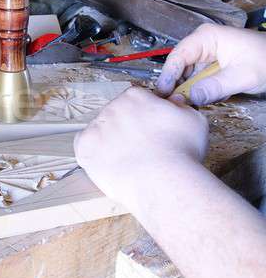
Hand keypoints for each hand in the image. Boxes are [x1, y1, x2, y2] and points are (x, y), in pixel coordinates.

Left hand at [74, 87, 208, 203]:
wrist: (163, 181)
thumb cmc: (181, 152)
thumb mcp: (193, 119)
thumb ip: (179, 106)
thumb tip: (173, 102)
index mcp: (135, 96)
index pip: (135, 101)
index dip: (144, 117)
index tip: (151, 131)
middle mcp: (112, 107)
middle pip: (117, 116)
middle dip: (127, 130)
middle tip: (141, 149)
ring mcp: (96, 127)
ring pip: (101, 132)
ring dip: (111, 143)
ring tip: (129, 160)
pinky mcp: (84, 147)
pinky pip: (85, 147)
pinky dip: (95, 155)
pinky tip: (111, 164)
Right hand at [156, 24, 265, 105]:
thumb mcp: (243, 76)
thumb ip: (216, 87)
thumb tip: (192, 97)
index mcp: (206, 37)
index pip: (178, 56)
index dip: (168, 75)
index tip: (164, 93)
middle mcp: (202, 44)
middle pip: (179, 67)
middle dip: (180, 86)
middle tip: (177, 103)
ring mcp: (206, 56)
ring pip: (188, 76)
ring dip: (193, 90)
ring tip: (199, 100)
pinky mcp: (211, 67)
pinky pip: (198, 81)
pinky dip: (203, 91)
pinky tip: (214, 95)